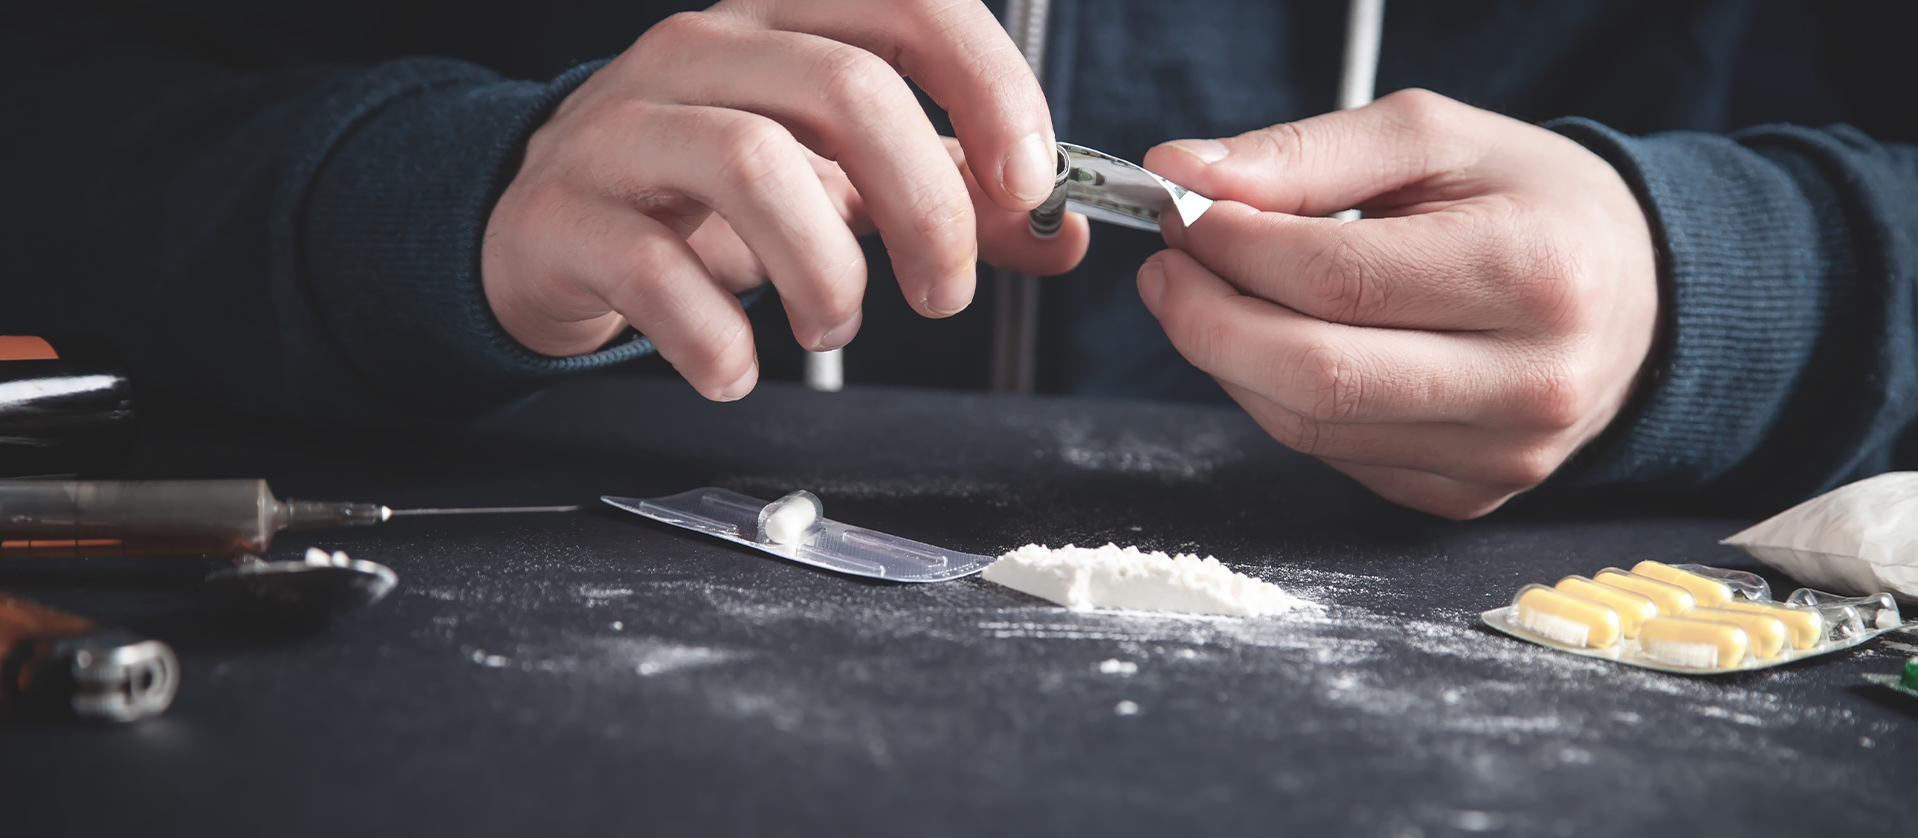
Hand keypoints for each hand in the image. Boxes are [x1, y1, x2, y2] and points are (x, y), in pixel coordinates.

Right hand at [482, 0, 1088, 400]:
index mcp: (782, 22)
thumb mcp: (836, 178)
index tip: (1030, 184)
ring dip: (825, 271)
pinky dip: (717, 340)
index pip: (911, 7)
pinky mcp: (563, 215)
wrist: (547, 226)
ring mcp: (622, 127)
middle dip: (927, 205)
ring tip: (833, 322)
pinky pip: (656, 273)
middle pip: (847, 89)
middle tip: (944, 292)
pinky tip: (735, 370)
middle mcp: (701, 54)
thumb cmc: (705, 195)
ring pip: (753, 165)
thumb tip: (1057, 234)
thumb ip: (947, 196)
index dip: (989, 89)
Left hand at [1139, 89, 1658, 518]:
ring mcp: (1498, 456)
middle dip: (1207, 319)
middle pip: (1314, 375)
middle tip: (1169, 268)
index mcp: (1532, 274)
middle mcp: (1527, 383)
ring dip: (1229, 361)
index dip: (1236, 248)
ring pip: (1307, 426)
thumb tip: (1186, 172)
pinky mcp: (1464, 496)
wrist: (1639, 298)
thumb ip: (1307, 153)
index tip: (1188, 212)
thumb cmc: (1533, 206)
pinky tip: (1276, 347)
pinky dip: (1277, 401)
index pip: (1338, 279)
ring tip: (1210, 297)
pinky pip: (1331, 457)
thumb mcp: (1436, 139)